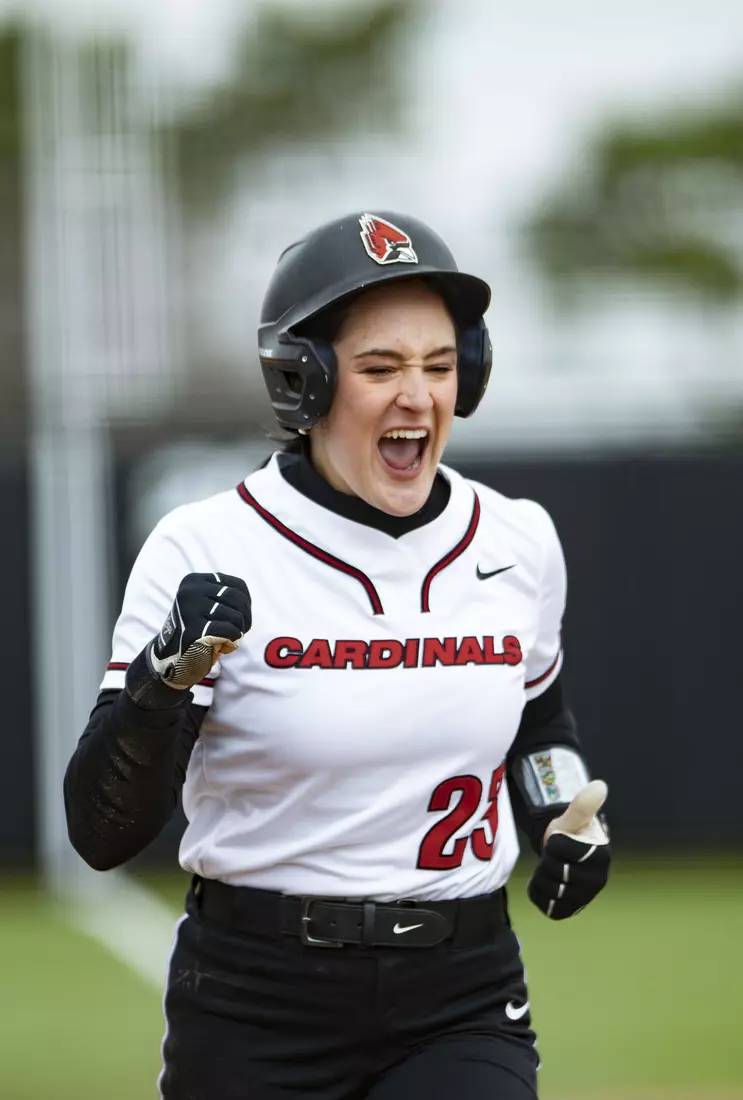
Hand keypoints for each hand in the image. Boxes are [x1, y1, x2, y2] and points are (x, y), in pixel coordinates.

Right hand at [147, 572, 251, 690]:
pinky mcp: (193, 630)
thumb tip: (246, 599)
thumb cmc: (197, 628)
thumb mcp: (205, 603)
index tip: (244, 615)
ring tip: (234, 636)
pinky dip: (233, 637)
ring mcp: (190, 610)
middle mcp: (190, 591)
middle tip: (243, 628)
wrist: (172, 655)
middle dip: (246, 615)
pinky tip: (227, 643)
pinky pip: (228, 629)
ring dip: (240, 628)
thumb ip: (223, 595)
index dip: (247, 601)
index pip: (237, 584)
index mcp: (194, 581)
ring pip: (234, 615)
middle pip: (236, 597)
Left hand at [527, 779, 610, 919]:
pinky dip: (538, 892)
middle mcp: (597, 882)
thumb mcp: (571, 817)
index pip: (560, 849)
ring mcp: (585, 899)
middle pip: (555, 872)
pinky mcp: (570, 910)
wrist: (563, 853)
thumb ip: (582, 805)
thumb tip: (599, 786)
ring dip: (542, 875)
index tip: (560, 839)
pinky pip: (545, 905)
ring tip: (550, 866)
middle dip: (548, 859)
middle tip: (554, 854)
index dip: (554, 842)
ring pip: (549, 889)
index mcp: (601, 857)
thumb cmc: (569, 833)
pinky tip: (544, 881)